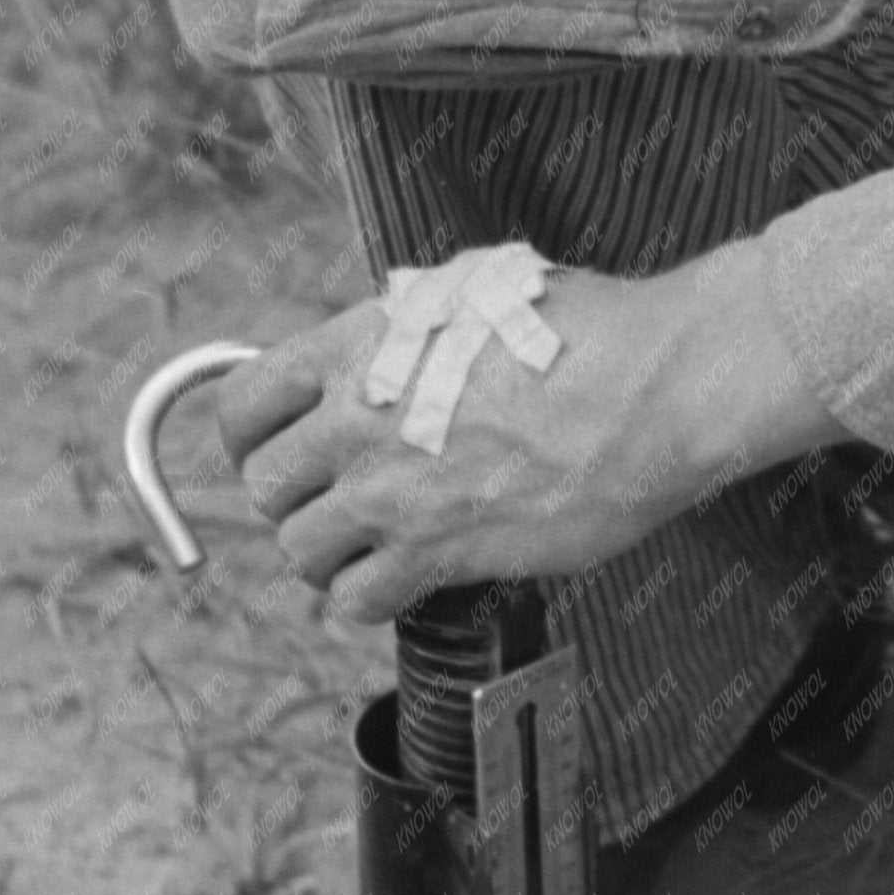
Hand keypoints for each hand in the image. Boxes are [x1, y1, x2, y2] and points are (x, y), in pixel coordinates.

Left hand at [210, 255, 834, 623]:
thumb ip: (406, 326)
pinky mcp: (436, 553)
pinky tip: (411, 575)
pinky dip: (374, 597)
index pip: (243, 404)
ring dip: (333, 552)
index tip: (278, 446)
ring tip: (377, 542)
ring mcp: (391, 494)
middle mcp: (357, 423)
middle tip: (340, 496)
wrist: (650, 389)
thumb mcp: (475, 292)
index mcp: (360, 349)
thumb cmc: (586, 331)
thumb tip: (381, 342)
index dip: (253, 434)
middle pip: (264, 487)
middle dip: (298, 496)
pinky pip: (356, 601)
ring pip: (301, 552)